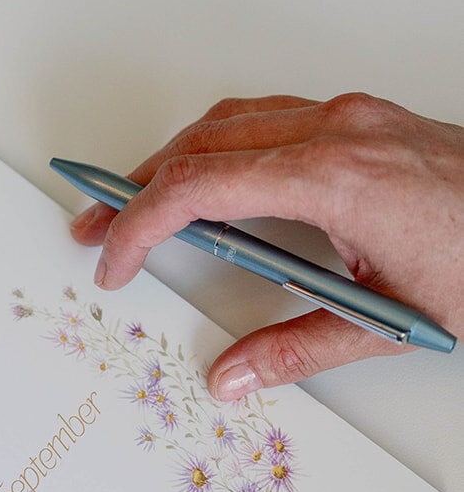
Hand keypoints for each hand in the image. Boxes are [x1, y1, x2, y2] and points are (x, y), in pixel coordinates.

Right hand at [69, 93, 463, 397]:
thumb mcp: (393, 322)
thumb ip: (299, 348)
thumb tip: (232, 375)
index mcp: (337, 178)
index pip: (203, 186)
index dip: (142, 223)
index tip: (116, 258)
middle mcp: (341, 131)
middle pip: (205, 142)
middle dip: (138, 187)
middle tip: (98, 225)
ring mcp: (356, 117)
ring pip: (235, 119)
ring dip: (178, 158)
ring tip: (140, 201)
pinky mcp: (369, 119)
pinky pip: (272, 116)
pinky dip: (225, 144)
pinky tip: (216, 177)